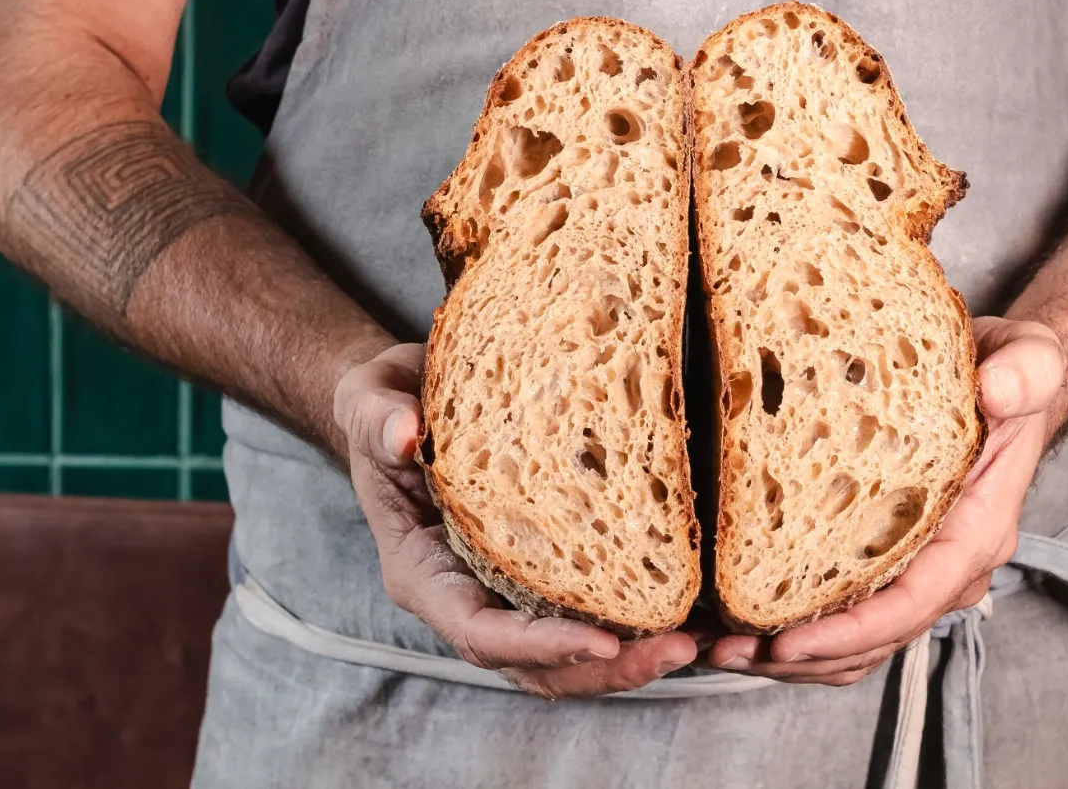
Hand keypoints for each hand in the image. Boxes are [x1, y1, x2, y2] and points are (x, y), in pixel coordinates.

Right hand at [336, 343, 697, 697]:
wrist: (402, 401)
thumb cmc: (383, 405)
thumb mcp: (369, 398)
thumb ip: (378, 417)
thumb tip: (405, 433)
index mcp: (423, 574)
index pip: (481, 633)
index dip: (540, 646)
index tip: (602, 640)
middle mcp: (467, 597)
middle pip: (537, 665)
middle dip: (607, 668)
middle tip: (678, 649)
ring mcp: (507, 590)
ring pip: (569, 653)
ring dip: (634, 657)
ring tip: (698, 641)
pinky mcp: (543, 570)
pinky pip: (590, 609)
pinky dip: (638, 619)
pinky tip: (692, 608)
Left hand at [706, 317, 1064, 684]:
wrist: (1005, 377)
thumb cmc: (1010, 370)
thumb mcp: (1027, 356)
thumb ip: (1024, 370)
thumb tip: (998, 390)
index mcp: (978, 527)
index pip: (916, 599)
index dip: (852, 631)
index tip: (787, 644)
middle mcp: (951, 563)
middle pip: (878, 636)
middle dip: (804, 656)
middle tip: (727, 650)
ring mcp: (923, 567)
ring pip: (860, 639)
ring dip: (793, 655)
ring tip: (720, 646)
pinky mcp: (894, 557)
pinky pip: (851, 613)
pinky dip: (799, 627)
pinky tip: (741, 619)